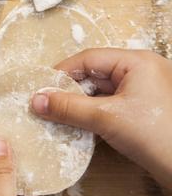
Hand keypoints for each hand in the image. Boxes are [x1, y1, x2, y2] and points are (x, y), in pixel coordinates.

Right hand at [31, 48, 171, 187]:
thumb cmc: (159, 137)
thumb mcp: (106, 118)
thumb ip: (69, 107)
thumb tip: (37, 100)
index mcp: (138, 62)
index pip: (89, 59)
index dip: (62, 72)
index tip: (42, 87)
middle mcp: (143, 71)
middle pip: (95, 74)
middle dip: (71, 89)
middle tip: (49, 102)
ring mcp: (146, 91)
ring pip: (102, 91)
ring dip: (81, 103)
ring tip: (61, 114)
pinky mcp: (145, 111)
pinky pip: (112, 104)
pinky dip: (94, 112)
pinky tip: (81, 123)